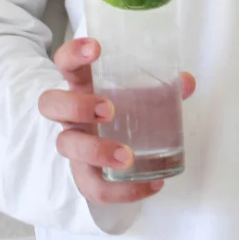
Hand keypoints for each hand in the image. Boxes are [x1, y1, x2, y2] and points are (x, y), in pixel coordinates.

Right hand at [38, 37, 195, 202]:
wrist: (110, 147)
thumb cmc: (123, 109)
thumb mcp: (140, 95)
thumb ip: (162, 88)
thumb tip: (187, 82)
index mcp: (81, 85)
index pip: (65, 63)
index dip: (74, 53)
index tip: (96, 47)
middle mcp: (70, 114)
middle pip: (51, 104)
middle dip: (77, 105)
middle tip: (108, 109)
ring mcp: (73, 143)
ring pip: (66, 145)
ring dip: (95, 150)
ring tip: (126, 156)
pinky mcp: (83, 174)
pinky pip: (93, 187)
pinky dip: (122, 192)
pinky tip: (153, 185)